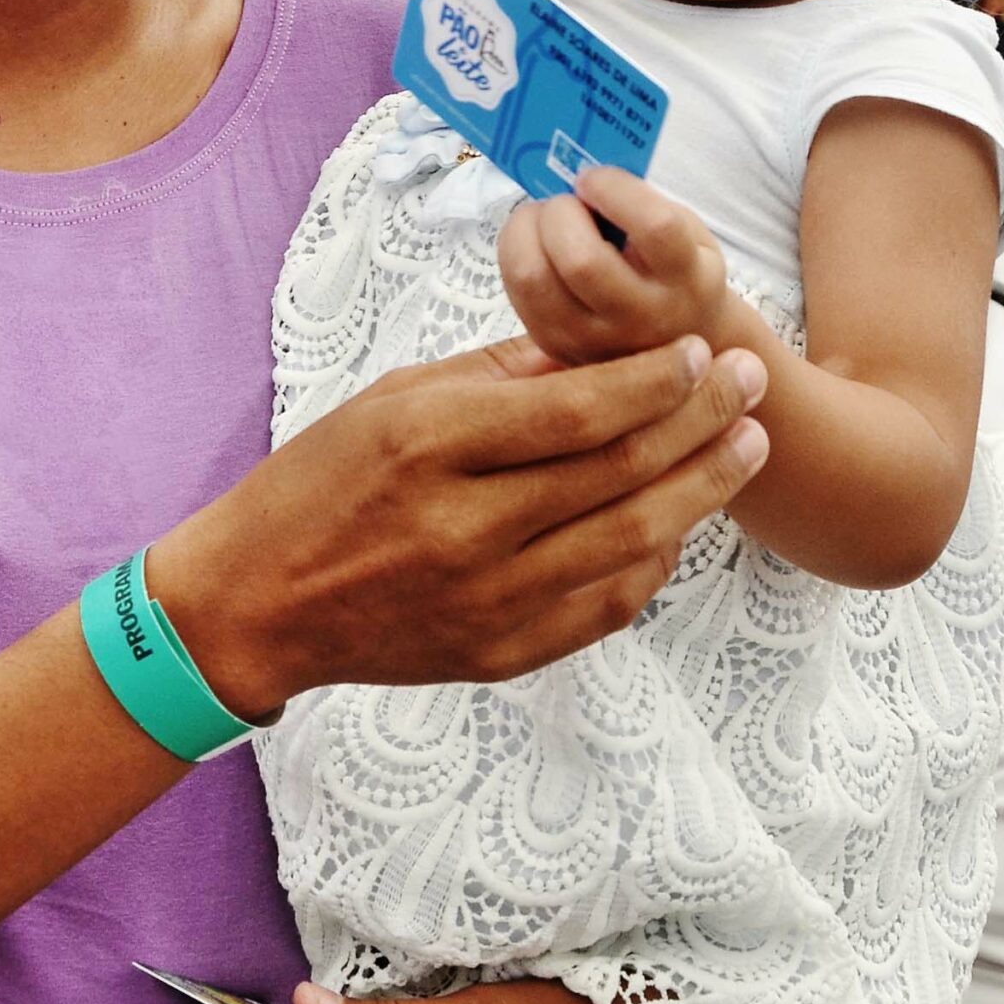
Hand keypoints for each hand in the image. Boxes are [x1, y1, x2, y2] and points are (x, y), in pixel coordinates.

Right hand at [153, 332, 766, 719]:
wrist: (255, 604)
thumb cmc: (317, 483)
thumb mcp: (390, 399)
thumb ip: (495, 375)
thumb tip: (592, 351)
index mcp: (428, 445)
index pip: (576, 410)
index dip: (654, 380)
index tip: (700, 349)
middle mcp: (462, 525)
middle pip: (618, 472)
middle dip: (700, 421)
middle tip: (749, 382)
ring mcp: (484, 600)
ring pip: (630, 540)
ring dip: (702, 489)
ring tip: (746, 446)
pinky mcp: (497, 653)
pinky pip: (605, 606)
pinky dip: (653, 560)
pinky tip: (682, 521)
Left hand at [499, 168, 728, 366]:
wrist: (678, 341)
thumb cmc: (676, 271)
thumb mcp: (687, 234)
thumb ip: (644, 204)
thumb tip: (578, 171)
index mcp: (687, 279)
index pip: (654, 228)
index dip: (614, 190)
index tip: (592, 177)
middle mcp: (643, 317)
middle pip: (580, 260)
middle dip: (560, 212)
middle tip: (567, 200)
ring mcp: (595, 339)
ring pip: (534, 277)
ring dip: (526, 230)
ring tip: (544, 218)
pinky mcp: (557, 345)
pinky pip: (517, 291)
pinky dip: (515, 252)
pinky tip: (535, 244)